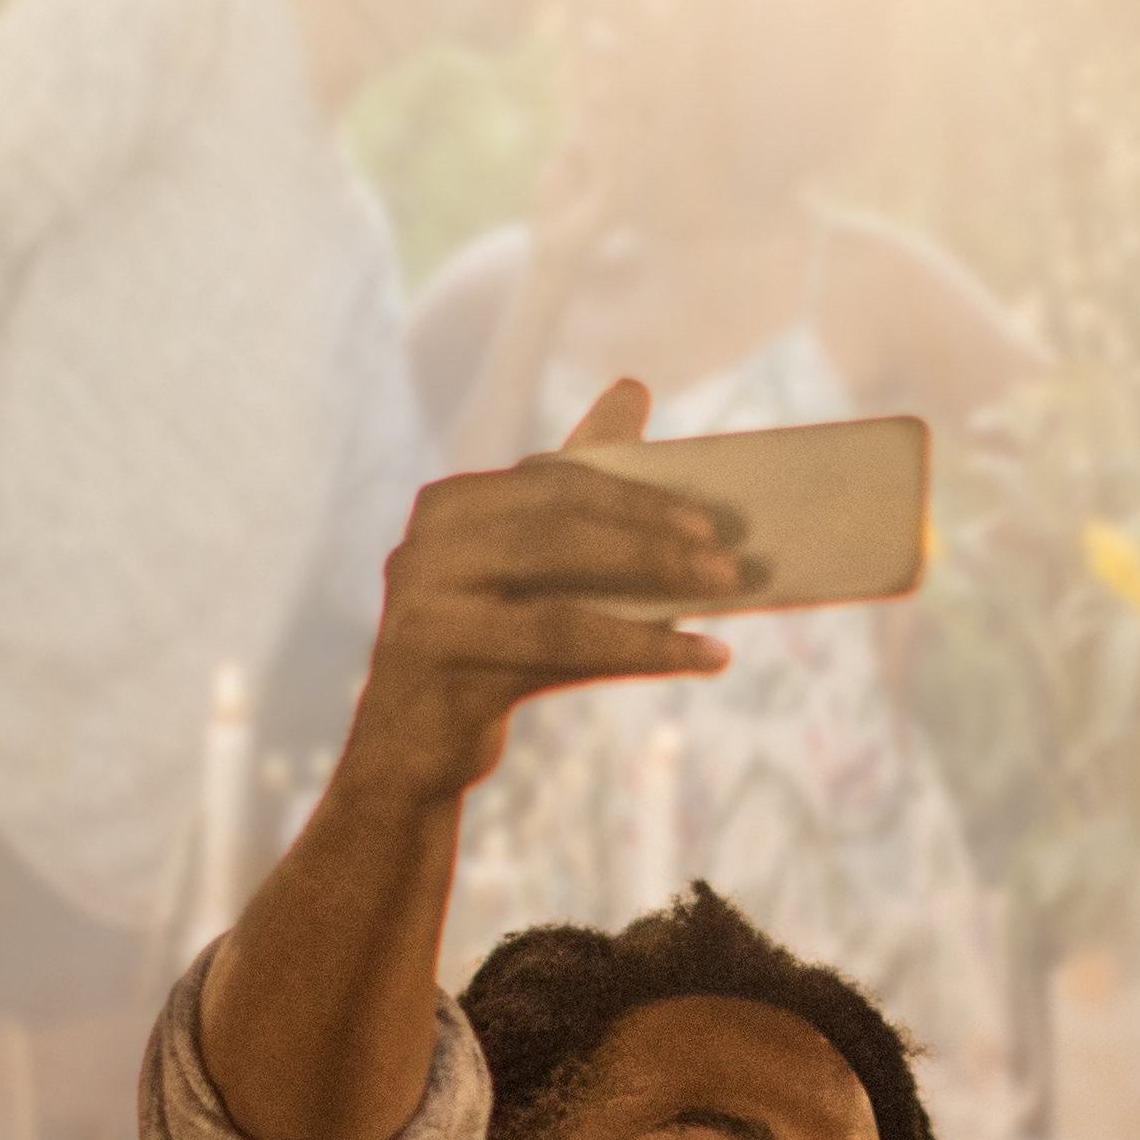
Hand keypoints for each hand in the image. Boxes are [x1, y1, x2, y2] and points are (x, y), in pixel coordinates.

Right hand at [330, 381, 747, 820]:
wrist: (411, 748)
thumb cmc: (486, 647)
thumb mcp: (527, 567)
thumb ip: (573, 489)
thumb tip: (632, 390)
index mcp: (449, 507)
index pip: (552, 481)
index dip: (636, 496)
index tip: (708, 518)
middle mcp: (426, 547)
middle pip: (555, 527)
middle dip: (650, 539)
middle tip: (728, 558)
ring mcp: (427, 608)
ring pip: (558, 595)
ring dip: (654, 593)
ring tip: (722, 598)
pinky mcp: (445, 668)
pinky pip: (560, 654)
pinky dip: (641, 652)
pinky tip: (701, 656)